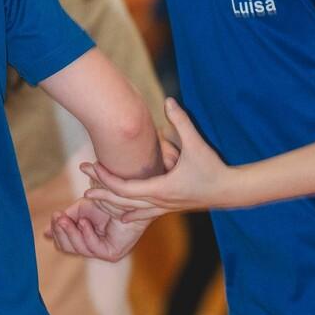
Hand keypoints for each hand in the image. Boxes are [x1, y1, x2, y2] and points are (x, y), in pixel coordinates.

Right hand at [46, 198, 151, 261]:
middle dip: (60, 232)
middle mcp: (92, 247)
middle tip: (57, 217)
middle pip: (66, 248)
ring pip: (77, 249)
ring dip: (70, 232)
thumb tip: (44, 234)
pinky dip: (86, 234)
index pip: (64, 243)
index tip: (54, 216)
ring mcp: (102, 251)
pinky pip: (93, 249)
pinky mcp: (112, 253)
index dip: (56, 232)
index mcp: (84, 237)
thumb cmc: (107, 200)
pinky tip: (85, 222)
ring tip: (66, 218)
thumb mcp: (80, 209)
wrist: (127, 196)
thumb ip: (65, 220)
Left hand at [84, 98, 236, 217]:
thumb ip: (182, 122)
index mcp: (161, 189)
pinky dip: (128, 213)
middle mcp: (159, 202)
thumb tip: (169, 100)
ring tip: (93, 200)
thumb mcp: (197, 144)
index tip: (91, 168)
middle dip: (102, 194)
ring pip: (131, 213)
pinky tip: (119, 215)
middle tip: (82, 187)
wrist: (231, 192)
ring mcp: (164, 208)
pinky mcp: (170, 208)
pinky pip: (143, 214)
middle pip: (122, 203)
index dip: (106, 179)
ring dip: (112, 206)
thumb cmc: (213, 168)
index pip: (125, 188)